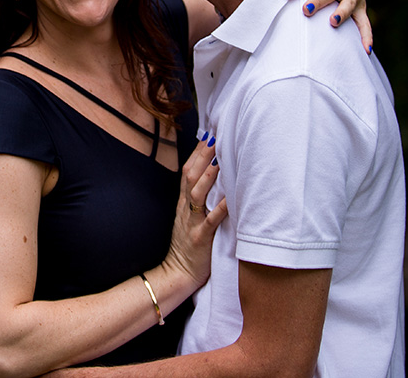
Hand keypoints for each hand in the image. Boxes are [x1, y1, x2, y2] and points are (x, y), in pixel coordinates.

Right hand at [163, 134, 227, 288]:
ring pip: (197, 194)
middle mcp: (186, 208)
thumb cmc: (189, 244)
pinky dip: (220, 208)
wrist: (177, 274)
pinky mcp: (201, 239)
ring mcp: (192, 222)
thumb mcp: (189, 216)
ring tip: (220, 159)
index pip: (188, 170)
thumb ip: (198, 196)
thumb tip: (213, 174)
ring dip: (208, 176)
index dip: (198, 152)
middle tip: (216, 136)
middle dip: (203, 156)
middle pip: (190, 176)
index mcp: (183, 202)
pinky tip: (230, 198)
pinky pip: (210, 221)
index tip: (210, 133)